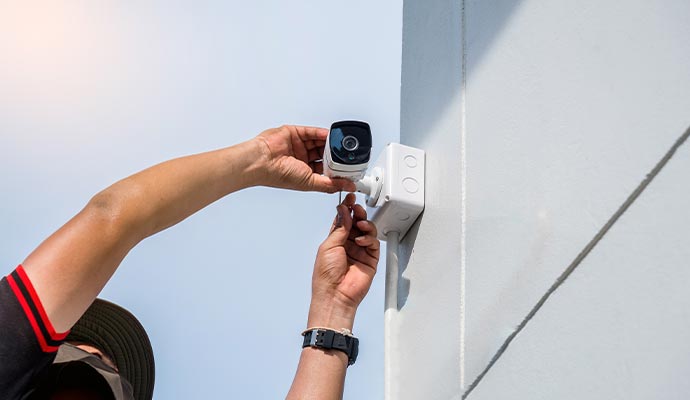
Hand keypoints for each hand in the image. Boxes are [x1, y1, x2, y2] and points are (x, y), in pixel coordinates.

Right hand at [254, 125, 355, 192]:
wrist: (262, 161)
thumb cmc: (278, 175)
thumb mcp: (310, 182)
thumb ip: (331, 184)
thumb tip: (348, 187)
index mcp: (306, 173)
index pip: (326, 169)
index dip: (338, 168)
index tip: (349, 167)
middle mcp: (302, 159)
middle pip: (324, 154)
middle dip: (335, 154)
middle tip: (347, 153)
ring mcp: (299, 146)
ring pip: (319, 142)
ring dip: (330, 142)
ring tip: (340, 143)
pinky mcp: (295, 133)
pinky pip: (311, 132)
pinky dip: (322, 133)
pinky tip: (330, 135)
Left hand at [308, 193, 380, 329]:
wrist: (335, 294)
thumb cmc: (326, 275)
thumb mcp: (329, 245)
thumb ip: (340, 227)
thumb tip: (344, 210)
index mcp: (336, 240)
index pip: (344, 219)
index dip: (347, 208)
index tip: (350, 197)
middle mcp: (349, 244)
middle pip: (357, 223)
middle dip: (358, 213)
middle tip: (357, 207)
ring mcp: (360, 251)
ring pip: (367, 231)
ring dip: (365, 224)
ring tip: (361, 224)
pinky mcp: (371, 259)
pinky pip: (374, 243)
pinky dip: (369, 238)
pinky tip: (362, 240)